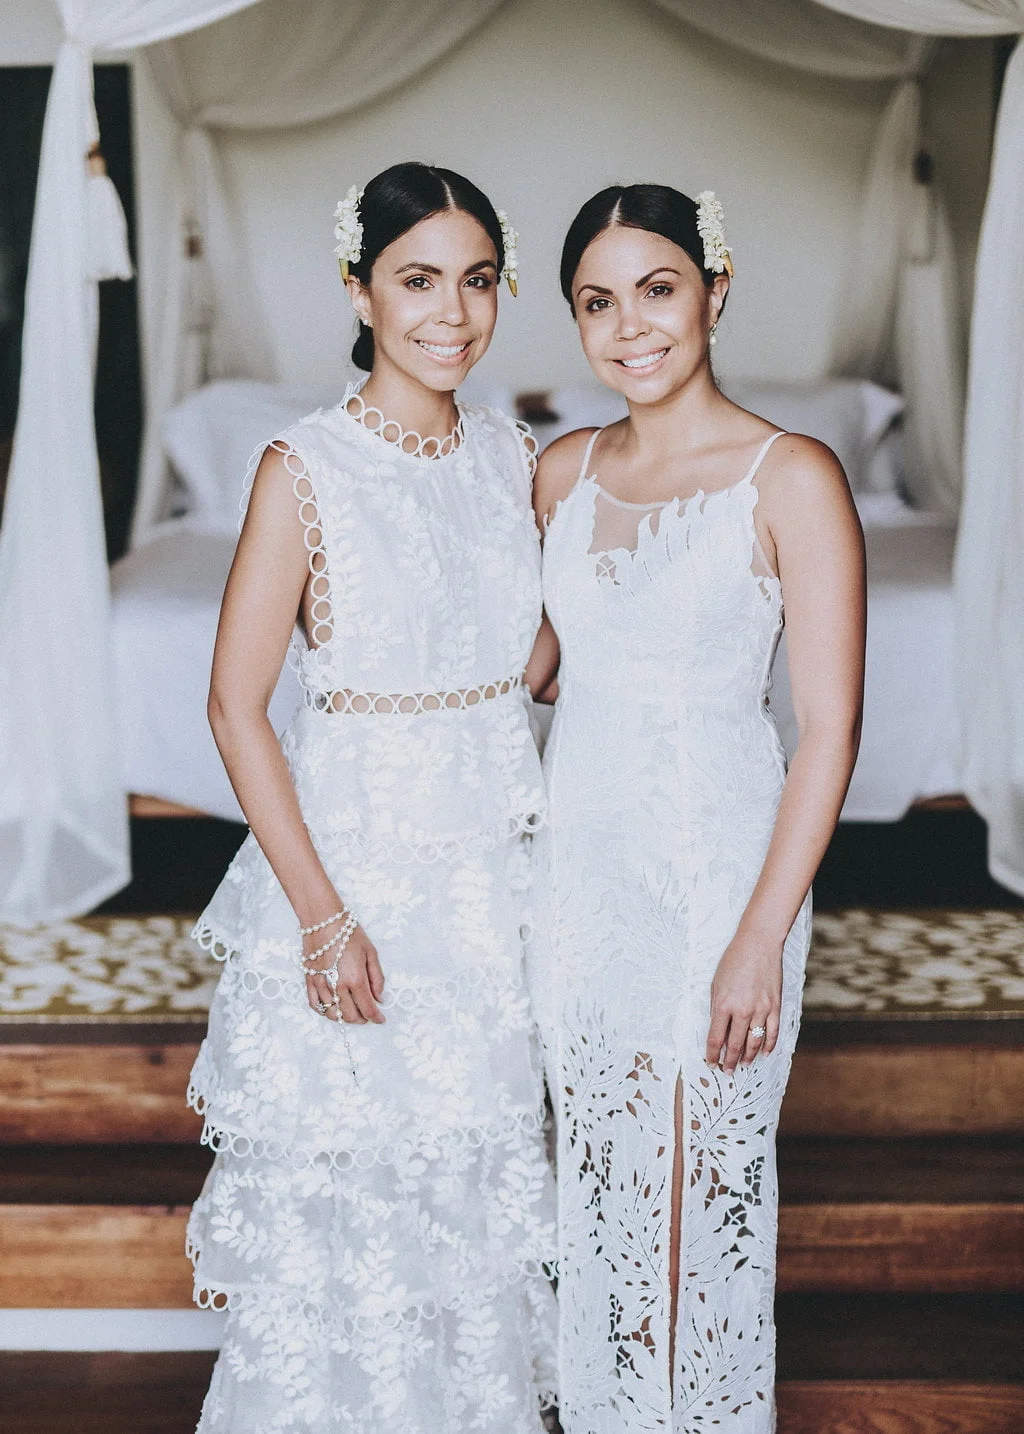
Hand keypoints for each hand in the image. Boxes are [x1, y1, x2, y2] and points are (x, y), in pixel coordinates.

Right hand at [304, 921, 384, 1024]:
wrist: (323, 920)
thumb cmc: (349, 933)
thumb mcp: (371, 953)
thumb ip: (377, 978)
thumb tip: (379, 998)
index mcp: (356, 979)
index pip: (368, 1008)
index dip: (376, 1018)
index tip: (381, 1019)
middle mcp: (337, 986)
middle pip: (350, 1016)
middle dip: (362, 1019)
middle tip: (368, 1015)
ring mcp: (321, 985)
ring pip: (332, 1014)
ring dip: (344, 1018)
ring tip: (352, 1013)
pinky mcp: (309, 981)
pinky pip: (315, 1005)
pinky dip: (325, 1011)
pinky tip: (333, 1008)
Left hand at [705, 929, 782, 1072]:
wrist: (758, 943)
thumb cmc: (733, 960)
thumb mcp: (716, 983)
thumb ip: (716, 1008)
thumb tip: (717, 1030)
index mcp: (724, 1004)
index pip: (715, 1038)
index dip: (712, 1054)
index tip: (711, 1062)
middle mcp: (743, 1010)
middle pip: (735, 1045)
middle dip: (729, 1061)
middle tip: (727, 1071)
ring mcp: (761, 1009)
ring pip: (754, 1042)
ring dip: (748, 1057)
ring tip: (743, 1065)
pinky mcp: (775, 1006)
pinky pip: (772, 1032)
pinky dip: (768, 1045)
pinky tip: (764, 1053)